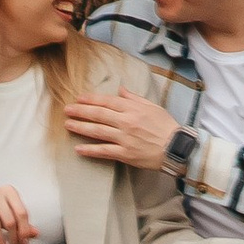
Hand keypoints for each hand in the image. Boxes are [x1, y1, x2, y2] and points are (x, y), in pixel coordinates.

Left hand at [64, 89, 182, 171]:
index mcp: (132, 109)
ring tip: (68, 125)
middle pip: (98, 115)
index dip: (91, 99)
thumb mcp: (152, 106)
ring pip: (97, 132)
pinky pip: (104, 151)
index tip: (79, 98)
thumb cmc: (166, 126)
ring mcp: (124, 138)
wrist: (176, 148)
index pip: (107, 101)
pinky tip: (79, 148)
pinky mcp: (125, 154)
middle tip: (67, 110)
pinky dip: (90, 150)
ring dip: (81, 128)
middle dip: (80, 111)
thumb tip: (120, 89)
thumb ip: (134, 98)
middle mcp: (126, 122)